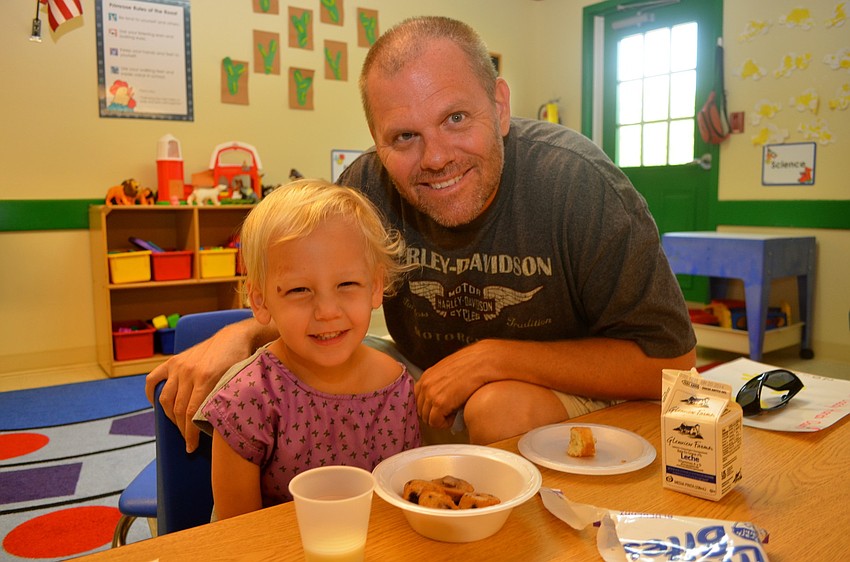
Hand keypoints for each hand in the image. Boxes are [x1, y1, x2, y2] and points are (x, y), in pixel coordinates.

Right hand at [145, 321, 258, 451]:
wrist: (235, 337)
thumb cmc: (240, 363)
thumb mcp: (235, 382)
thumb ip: (223, 401)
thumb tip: (215, 428)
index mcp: (206, 378)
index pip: (192, 413)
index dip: (190, 434)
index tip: (191, 447)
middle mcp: (189, 372)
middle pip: (179, 409)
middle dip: (182, 429)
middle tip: (187, 441)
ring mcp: (179, 366)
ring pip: (166, 399)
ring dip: (170, 417)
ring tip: (178, 426)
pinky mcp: (173, 361)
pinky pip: (154, 378)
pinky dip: (151, 392)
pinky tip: (156, 405)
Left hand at [414, 340, 492, 429]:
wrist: (483, 362)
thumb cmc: (472, 365)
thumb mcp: (449, 370)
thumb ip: (440, 382)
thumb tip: (441, 394)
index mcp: (427, 376)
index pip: (418, 399)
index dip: (429, 407)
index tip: (439, 409)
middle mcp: (426, 385)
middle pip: (421, 411)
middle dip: (434, 415)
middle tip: (448, 413)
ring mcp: (431, 394)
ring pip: (427, 419)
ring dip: (440, 419)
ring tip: (453, 413)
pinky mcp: (440, 403)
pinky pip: (436, 423)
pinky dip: (445, 423)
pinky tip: (456, 415)